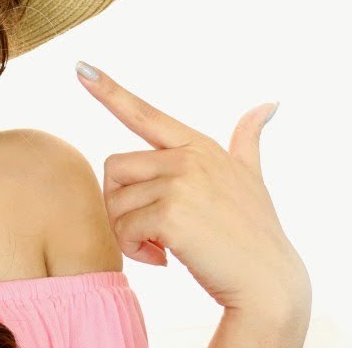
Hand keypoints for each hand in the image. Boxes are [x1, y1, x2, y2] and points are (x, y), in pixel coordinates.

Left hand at [75, 61, 309, 318]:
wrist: (270, 284)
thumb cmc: (255, 234)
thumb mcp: (252, 177)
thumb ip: (248, 139)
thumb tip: (269, 104)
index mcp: (199, 146)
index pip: (145, 113)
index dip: (109, 90)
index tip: (81, 68)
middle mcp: (189, 158)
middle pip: (115, 167)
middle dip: (121, 202)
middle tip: (149, 230)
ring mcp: (181, 183)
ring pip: (115, 201)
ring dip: (128, 231)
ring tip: (160, 246)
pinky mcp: (172, 214)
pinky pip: (123, 228)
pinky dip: (135, 250)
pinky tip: (163, 259)